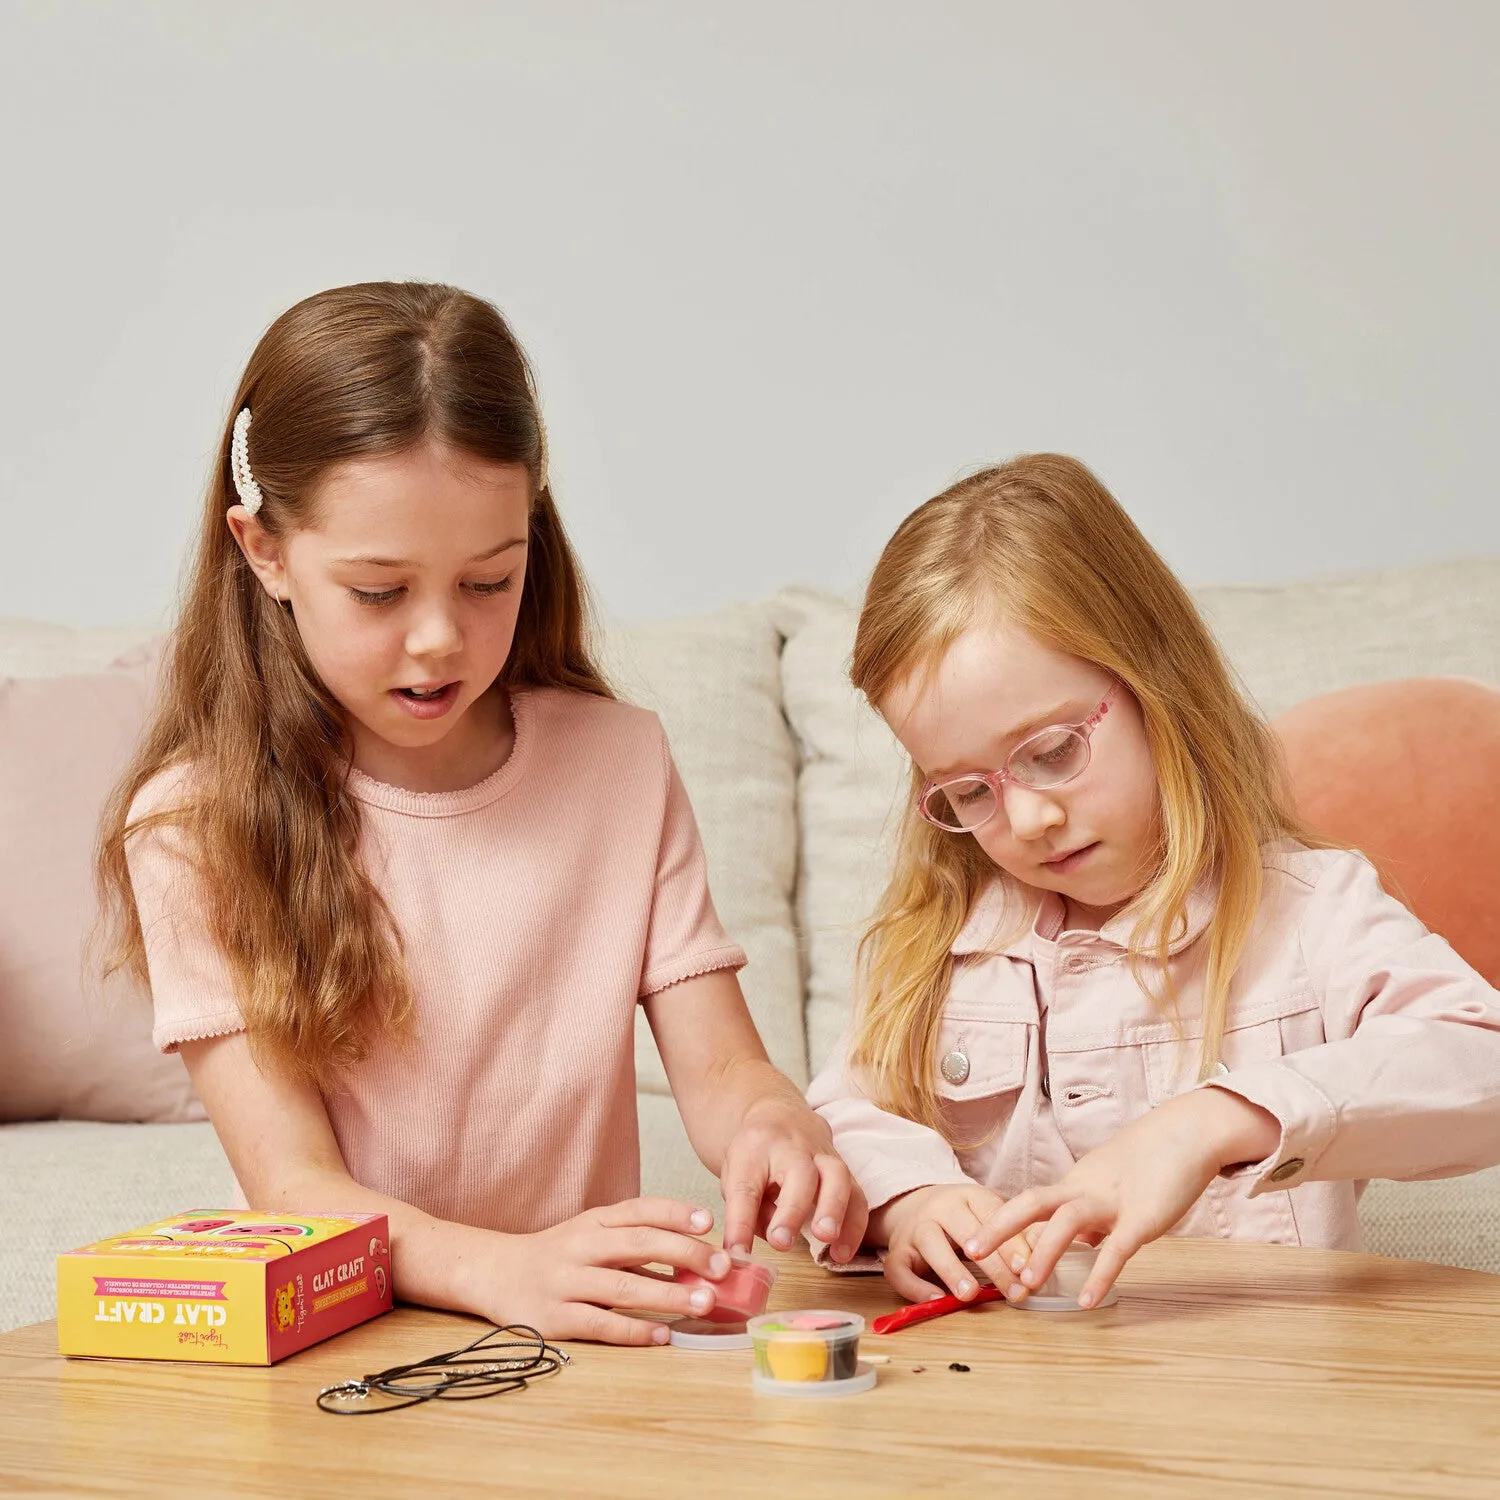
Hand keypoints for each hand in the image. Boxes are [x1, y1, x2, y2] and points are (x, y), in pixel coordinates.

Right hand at [461, 1197, 736, 1345]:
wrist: (496, 1274)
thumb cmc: (561, 1255)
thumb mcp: (594, 1235)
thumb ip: (637, 1243)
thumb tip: (698, 1261)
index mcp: (594, 1220)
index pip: (640, 1210)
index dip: (675, 1213)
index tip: (709, 1221)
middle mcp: (581, 1245)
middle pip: (638, 1243)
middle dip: (684, 1253)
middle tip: (722, 1267)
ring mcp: (566, 1281)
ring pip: (622, 1285)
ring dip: (668, 1294)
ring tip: (705, 1302)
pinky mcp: (555, 1318)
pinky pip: (600, 1323)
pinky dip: (633, 1330)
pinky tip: (663, 1334)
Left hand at [718, 1096, 868, 1262]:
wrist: (781, 1116)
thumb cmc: (755, 1155)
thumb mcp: (734, 1176)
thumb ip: (744, 1212)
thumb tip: (750, 1249)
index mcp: (755, 1148)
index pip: (746, 1185)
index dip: (741, 1221)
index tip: (737, 1251)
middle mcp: (792, 1147)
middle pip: (799, 1173)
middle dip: (792, 1210)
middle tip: (782, 1243)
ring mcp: (823, 1154)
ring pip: (837, 1175)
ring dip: (834, 1211)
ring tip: (826, 1241)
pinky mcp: (845, 1169)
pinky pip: (857, 1195)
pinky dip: (854, 1226)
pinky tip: (842, 1252)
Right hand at [876, 1183, 1032, 1303]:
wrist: (912, 1205)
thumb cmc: (962, 1218)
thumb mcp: (987, 1216)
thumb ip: (1014, 1234)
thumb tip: (1046, 1256)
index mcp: (968, 1195)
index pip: (992, 1214)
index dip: (1010, 1240)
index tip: (1028, 1266)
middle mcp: (940, 1207)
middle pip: (965, 1230)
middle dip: (993, 1263)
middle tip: (1015, 1291)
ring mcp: (915, 1228)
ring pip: (931, 1244)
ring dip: (952, 1269)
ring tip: (971, 1294)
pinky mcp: (896, 1250)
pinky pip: (899, 1268)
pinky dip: (916, 1287)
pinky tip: (937, 1301)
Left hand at [963, 1089, 1281, 1307]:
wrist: (1189, 1132)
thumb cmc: (1151, 1161)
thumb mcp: (1111, 1187)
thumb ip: (1094, 1216)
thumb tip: (1082, 1244)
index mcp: (1076, 1185)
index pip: (1030, 1204)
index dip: (1001, 1224)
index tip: (975, 1245)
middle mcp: (1086, 1190)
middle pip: (1032, 1202)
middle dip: (999, 1227)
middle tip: (970, 1252)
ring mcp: (1113, 1202)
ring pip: (1067, 1222)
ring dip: (1043, 1252)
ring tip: (1026, 1284)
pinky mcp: (1144, 1217)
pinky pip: (1117, 1248)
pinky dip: (1100, 1274)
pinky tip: (1086, 1300)